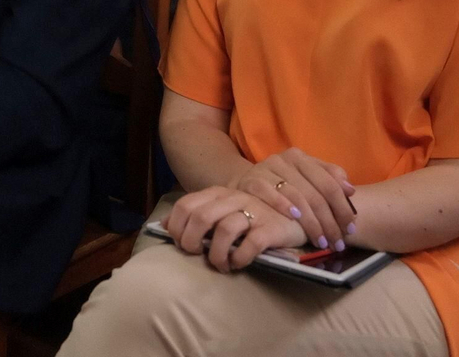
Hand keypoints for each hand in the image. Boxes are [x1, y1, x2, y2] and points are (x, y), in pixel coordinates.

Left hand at [164, 186, 306, 271]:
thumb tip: (163, 226)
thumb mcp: (223, 209)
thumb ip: (197, 214)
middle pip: (200, 217)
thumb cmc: (252, 215)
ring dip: (216, 254)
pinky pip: (250, 244)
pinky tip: (238, 264)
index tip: (180, 245)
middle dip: (191, 242)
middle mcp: (233, 198)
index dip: (176, 227)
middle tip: (197, 256)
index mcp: (217, 193)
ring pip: (224, 230)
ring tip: (220, 265)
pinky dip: (239, 258)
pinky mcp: (271, 228)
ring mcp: (253, 211)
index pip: (185, 205)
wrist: (294, 213)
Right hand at [233, 147, 356, 250]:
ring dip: (311, 222)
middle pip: (314, 193)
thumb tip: (350, 190)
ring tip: (322, 241)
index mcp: (301, 157)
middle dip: (329, 221)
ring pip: (296, 196)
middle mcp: (284, 159)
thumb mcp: (305, 177)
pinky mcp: (251, 180)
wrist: (246, 181)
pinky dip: (282, 205)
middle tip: (338, 242)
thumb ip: (328, 179)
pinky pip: (269, 192)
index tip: (350, 228)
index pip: (329, 183)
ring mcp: (266, 168)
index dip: (342, 207)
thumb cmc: (282, 184)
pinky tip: (295, 218)